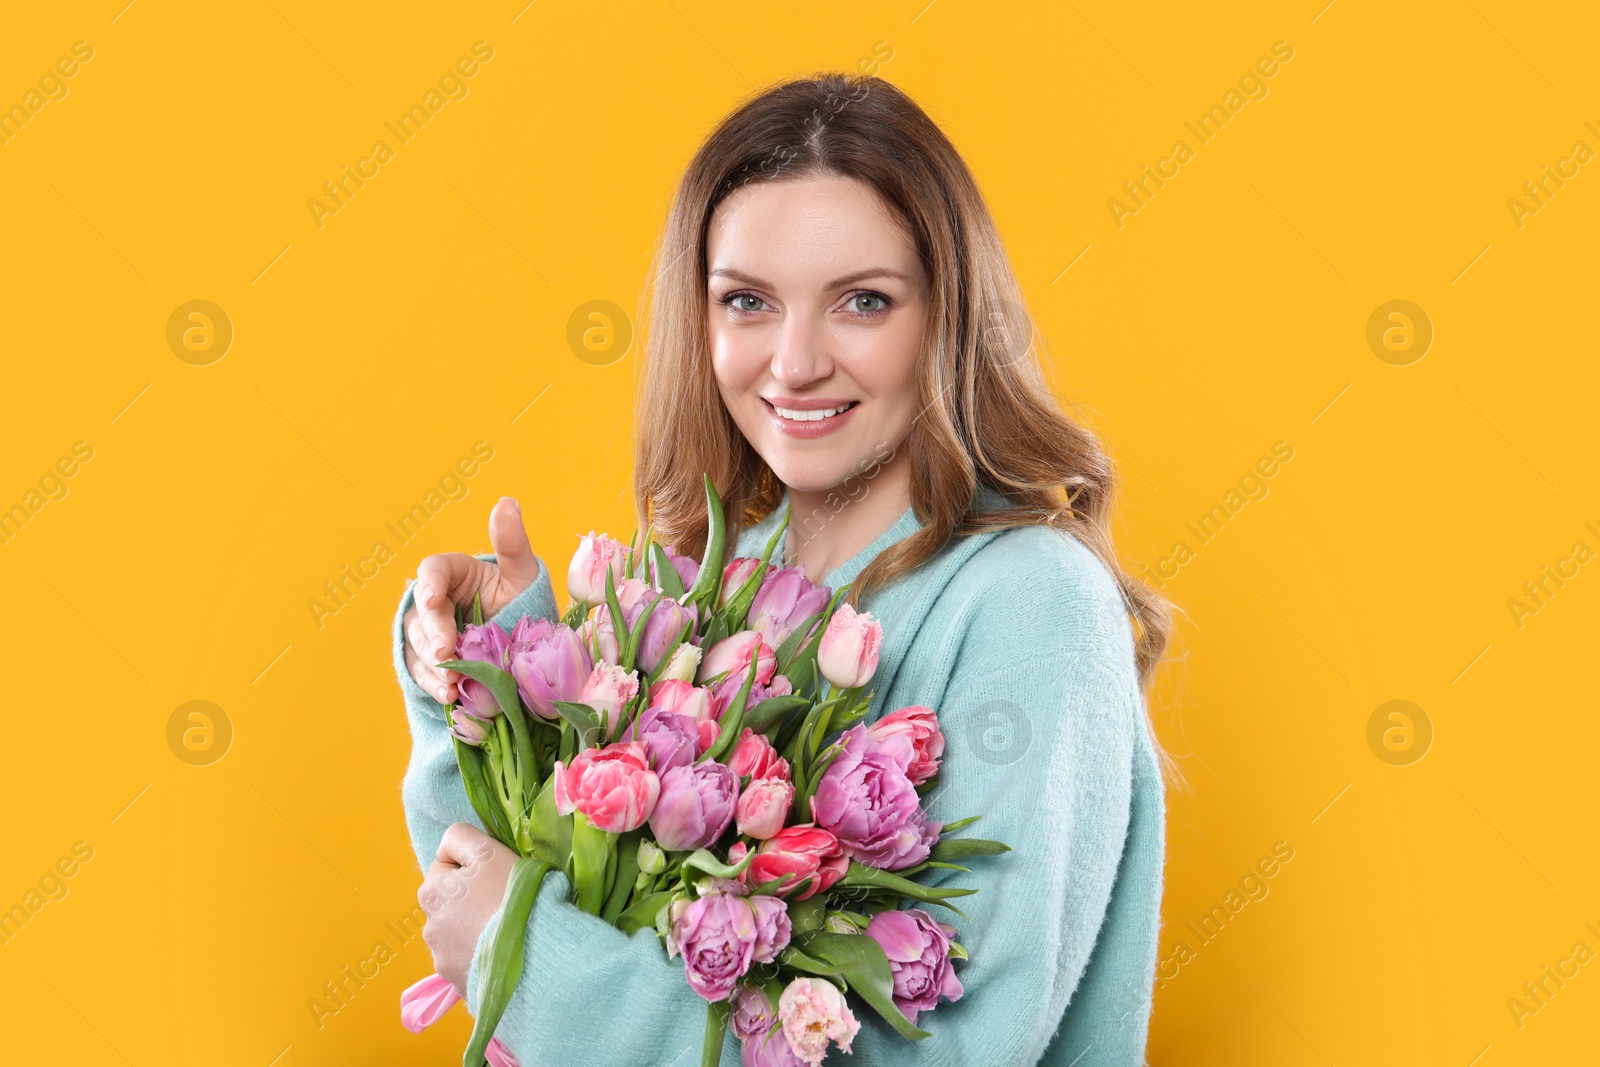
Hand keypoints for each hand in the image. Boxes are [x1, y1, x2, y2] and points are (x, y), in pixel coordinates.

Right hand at [403, 496, 544, 704]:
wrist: (522, 644)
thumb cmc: (521, 601)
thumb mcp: (522, 574)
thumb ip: (512, 543)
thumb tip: (506, 502)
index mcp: (452, 572)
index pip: (431, 570)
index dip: (430, 584)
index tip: (434, 598)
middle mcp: (433, 600)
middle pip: (422, 614)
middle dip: (434, 634)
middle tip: (448, 652)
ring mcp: (426, 632)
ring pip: (417, 645)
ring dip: (433, 664)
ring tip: (453, 683)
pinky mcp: (426, 661)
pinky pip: (420, 671)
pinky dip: (432, 684)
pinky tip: (448, 695)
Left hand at [419, 823, 517, 996]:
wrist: (533, 952)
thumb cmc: (509, 895)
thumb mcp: (487, 850)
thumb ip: (460, 836)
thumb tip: (449, 846)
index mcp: (431, 892)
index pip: (445, 866)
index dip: (473, 866)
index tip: (496, 875)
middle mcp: (428, 927)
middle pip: (452, 901)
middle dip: (471, 899)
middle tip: (503, 902)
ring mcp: (443, 959)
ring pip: (460, 932)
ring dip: (475, 928)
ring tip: (505, 930)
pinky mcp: (459, 982)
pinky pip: (469, 960)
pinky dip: (482, 954)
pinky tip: (503, 952)